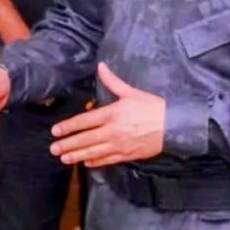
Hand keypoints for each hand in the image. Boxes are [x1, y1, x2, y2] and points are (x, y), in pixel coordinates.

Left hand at [49, 63, 164, 167]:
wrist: (176, 126)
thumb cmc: (153, 107)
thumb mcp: (131, 92)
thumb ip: (113, 81)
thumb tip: (100, 66)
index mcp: (112, 114)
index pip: (84, 122)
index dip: (68, 127)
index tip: (55, 131)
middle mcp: (113, 131)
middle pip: (85, 139)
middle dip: (68, 144)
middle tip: (53, 149)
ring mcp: (120, 145)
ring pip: (94, 152)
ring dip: (77, 156)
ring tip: (64, 158)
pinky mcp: (128, 155)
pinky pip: (108, 160)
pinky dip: (96, 162)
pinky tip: (86, 164)